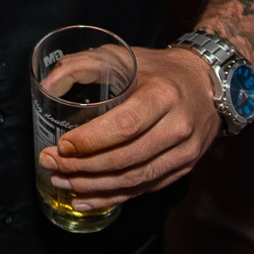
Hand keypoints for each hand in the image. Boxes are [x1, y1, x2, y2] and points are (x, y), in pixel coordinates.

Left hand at [40, 46, 219, 207]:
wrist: (206, 83)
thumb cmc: (159, 69)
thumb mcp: (124, 56)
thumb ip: (84, 65)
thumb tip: (47, 84)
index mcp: (164, 95)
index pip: (124, 126)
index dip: (90, 141)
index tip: (62, 146)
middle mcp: (178, 127)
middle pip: (125, 159)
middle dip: (82, 167)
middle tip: (52, 165)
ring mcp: (184, 152)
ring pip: (134, 180)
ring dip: (93, 186)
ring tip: (62, 181)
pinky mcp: (184, 168)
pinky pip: (144, 189)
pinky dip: (112, 196)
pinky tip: (86, 197)